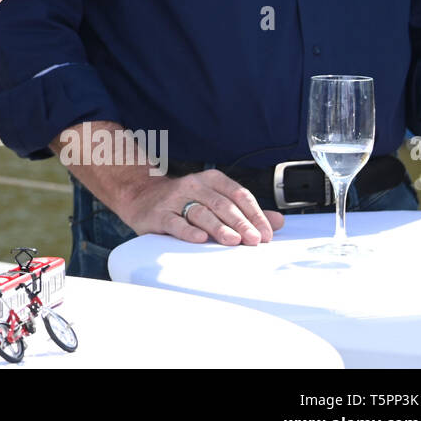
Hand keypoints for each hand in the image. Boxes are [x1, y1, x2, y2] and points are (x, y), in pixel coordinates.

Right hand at [120, 169, 284, 244]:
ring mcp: (175, 199)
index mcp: (211, 180)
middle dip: (241, 223)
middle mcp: (193, 185)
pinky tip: (199, 239)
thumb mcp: (215, 200)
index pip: (239, 194)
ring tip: (233, 241)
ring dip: (219, 227)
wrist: (141, 197)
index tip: (266, 234)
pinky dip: (187, 231)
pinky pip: (175, 222)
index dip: (255, 214)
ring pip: (201, 212)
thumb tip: (279, 221)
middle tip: (254, 240)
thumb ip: (246, 211)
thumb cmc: (184, 202)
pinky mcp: (159, 214)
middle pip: (222, 204)